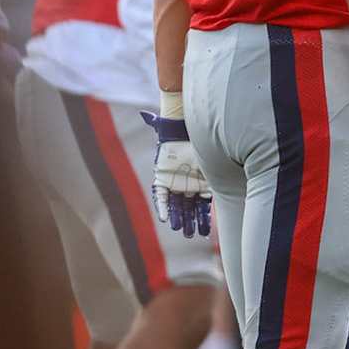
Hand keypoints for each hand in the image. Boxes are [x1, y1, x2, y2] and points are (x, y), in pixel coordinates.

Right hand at [140, 113, 211, 236]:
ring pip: (189, 209)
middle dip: (180, 218)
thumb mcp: (167, 130)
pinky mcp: (204, 188)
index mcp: (164, 175)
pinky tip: (203, 229)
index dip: (163, 206)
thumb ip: (155, 124)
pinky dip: (201, 217)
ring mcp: (190, 187)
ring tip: (193, 234)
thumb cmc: (179, 133)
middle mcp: (176, 183)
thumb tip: (145, 115)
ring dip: (191, 222)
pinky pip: (202, 205)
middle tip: (182, 231)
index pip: (161, 194)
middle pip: (177, 205)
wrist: (197, 134)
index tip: (165, 218)